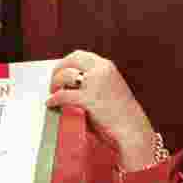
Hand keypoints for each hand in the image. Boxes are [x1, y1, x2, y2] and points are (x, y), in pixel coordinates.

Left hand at [46, 50, 156, 168]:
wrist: (132, 126)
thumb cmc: (120, 112)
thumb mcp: (110, 87)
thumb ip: (93, 80)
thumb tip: (69, 82)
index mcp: (106, 66)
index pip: (80, 55)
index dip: (66, 63)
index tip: (59, 71)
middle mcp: (101, 70)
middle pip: (70, 60)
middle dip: (58, 70)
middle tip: (53, 82)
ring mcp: (95, 83)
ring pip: (65, 75)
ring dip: (55, 83)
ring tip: (53, 92)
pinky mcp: (88, 98)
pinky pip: (63, 95)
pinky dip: (54, 99)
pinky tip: (51, 103)